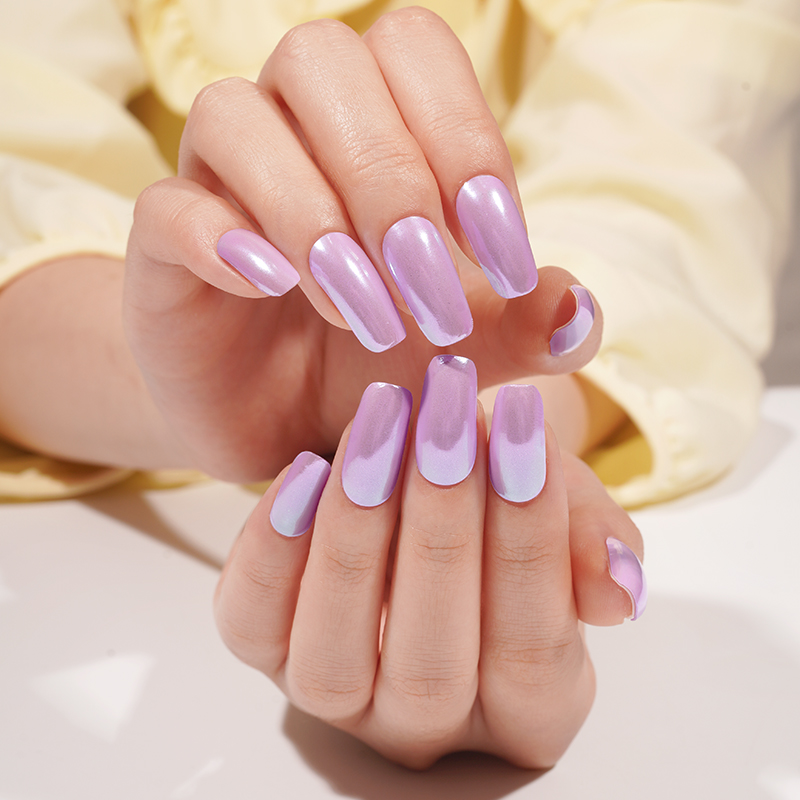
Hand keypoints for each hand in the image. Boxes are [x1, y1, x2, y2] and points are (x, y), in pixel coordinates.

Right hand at [123, 8, 599, 481]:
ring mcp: (214, 181)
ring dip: (313, 214)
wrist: (283, 421)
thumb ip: (526, 326)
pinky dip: (224, 241)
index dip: (466, 141)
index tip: (503, 261)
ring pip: (235, 115)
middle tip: (428, 295)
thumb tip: (580, 313)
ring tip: (359, 311)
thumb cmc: (376, 365)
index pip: (416, 54)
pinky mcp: (163, 247)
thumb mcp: (463, 352)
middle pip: (322, 61)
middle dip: (390, 179)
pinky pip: (168, 207)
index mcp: (375, 123)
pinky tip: (274, 290)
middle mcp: (290, 127)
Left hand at [214, 359, 645, 768]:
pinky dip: (273, 549)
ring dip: (360, 531)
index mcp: (522, 707)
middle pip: (433, 662)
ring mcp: (338, 695)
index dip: (531, 542)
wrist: (421, 476)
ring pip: (336, 658)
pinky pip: (252, 622)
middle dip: (443, 526)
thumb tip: (619, 586)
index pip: (533, 654)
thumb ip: (592, 536)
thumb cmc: (494, 492)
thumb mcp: (557, 501)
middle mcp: (426, 722)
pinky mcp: (264, 651)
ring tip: (382, 427)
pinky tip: (306, 469)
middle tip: (447, 419)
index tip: (524, 435)